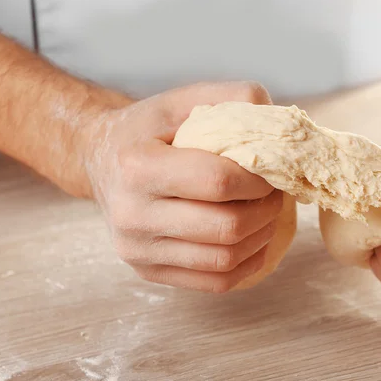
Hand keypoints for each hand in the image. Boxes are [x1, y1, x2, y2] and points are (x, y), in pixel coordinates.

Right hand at [84, 82, 283, 291]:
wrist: (99, 161)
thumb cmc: (145, 130)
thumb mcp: (180, 100)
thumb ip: (232, 98)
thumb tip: (281, 126)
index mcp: (137, 167)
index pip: (219, 182)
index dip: (259, 178)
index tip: (270, 169)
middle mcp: (131, 215)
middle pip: (227, 227)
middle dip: (266, 209)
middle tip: (274, 192)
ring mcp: (137, 251)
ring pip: (226, 259)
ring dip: (261, 236)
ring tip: (264, 212)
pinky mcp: (148, 272)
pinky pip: (216, 282)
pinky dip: (248, 263)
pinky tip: (253, 240)